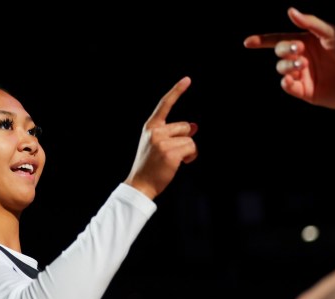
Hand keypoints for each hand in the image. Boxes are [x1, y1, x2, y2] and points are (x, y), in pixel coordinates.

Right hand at [125, 76, 197, 199]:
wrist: (140, 184)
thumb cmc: (150, 165)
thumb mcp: (156, 144)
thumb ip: (172, 133)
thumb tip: (194, 127)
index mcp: (150, 127)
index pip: (164, 104)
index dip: (177, 91)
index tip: (187, 79)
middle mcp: (155, 131)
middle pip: (184, 126)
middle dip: (184, 139)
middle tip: (172, 154)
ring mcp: (162, 142)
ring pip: (189, 139)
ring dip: (188, 150)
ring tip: (175, 161)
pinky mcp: (170, 153)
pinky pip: (192, 148)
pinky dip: (191, 156)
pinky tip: (182, 163)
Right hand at [243, 7, 334, 109]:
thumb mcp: (333, 34)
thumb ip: (310, 24)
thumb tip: (290, 11)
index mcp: (308, 42)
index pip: (280, 40)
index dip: (263, 41)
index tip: (247, 43)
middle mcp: (304, 58)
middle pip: (280, 51)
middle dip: (285, 50)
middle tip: (298, 51)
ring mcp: (303, 75)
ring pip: (281, 69)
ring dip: (287, 65)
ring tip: (301, 65)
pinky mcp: (305, 92)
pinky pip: (287, 86)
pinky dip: (286, 82)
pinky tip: (292, 79)